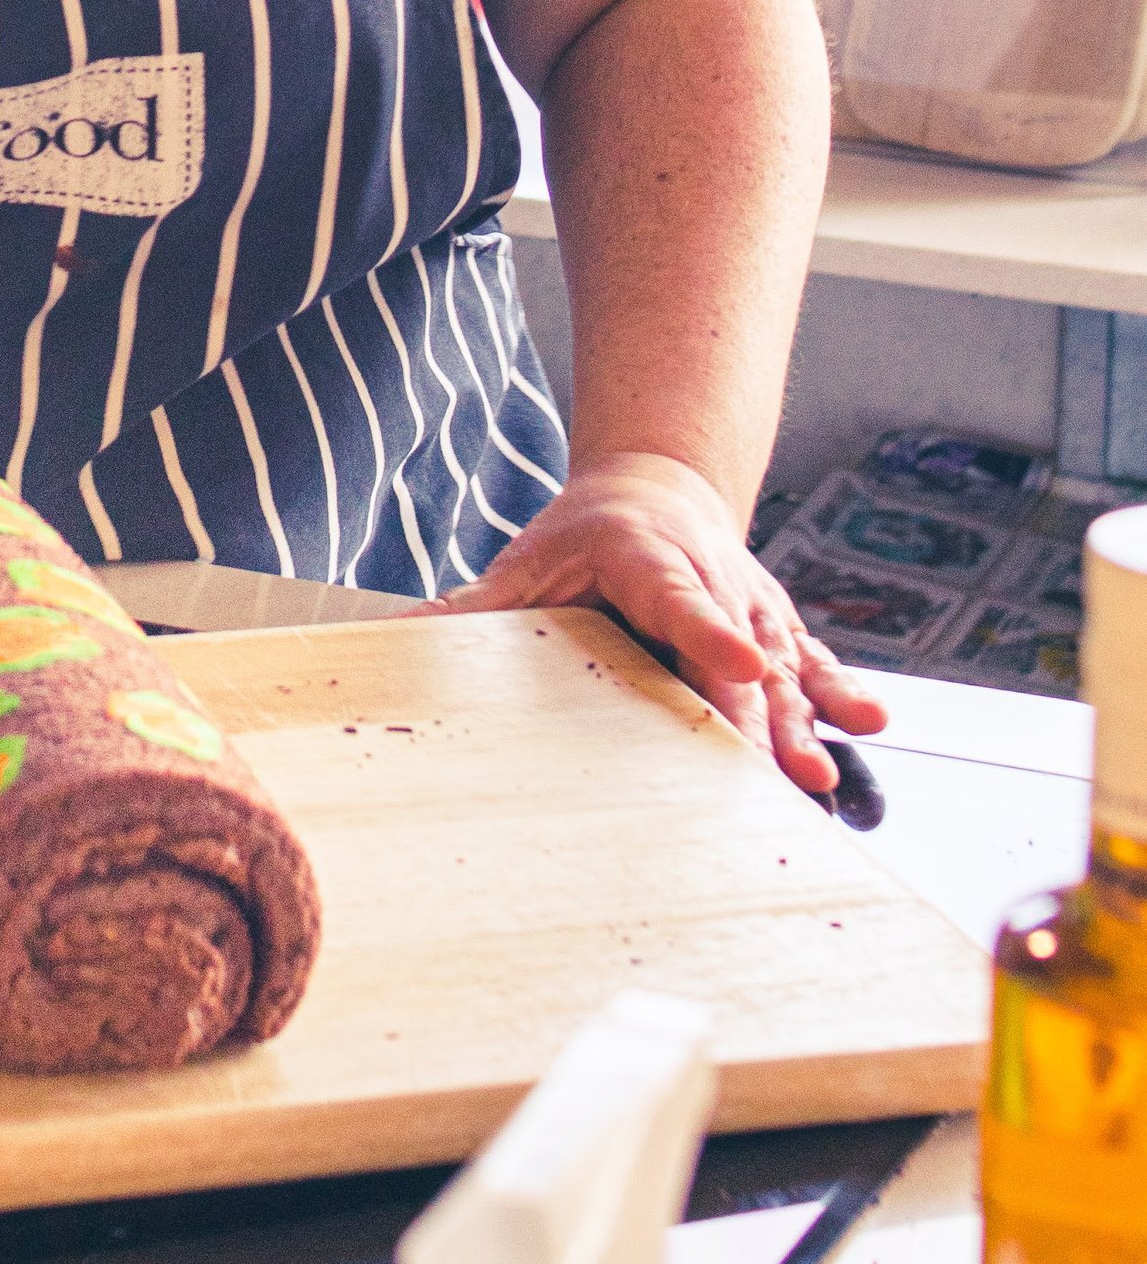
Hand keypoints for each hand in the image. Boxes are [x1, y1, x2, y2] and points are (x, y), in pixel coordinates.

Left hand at [438, 451, 887, 793]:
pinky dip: (839, 694)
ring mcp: (749, 605)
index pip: (677, 599)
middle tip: (787, 774)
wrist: (656, 488)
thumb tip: (393, 642)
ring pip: (782, 666)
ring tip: (820, 775)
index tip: (739, 665)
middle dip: (762, 716)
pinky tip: (869, 725)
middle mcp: (709, 579)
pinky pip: (811, 663)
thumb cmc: (582, 538)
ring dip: (803, 721)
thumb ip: (472, 613)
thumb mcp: (525, 565)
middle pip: (737, 653)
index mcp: (643, 558)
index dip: (707, 634)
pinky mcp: (774, 629)